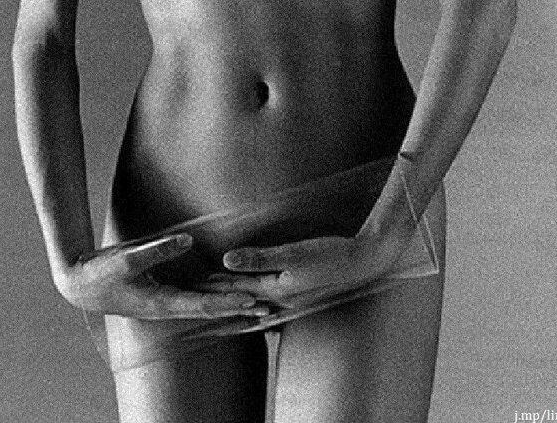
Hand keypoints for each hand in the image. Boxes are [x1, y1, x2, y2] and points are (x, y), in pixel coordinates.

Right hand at [55, 233, 270, 320]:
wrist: (80, 286)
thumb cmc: (101, 272)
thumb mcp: (127, 258)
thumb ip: (158, 249)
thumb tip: (188, 240)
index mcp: (162, 302)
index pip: (203, 304)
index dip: (228, 301)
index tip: (252, 299)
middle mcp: (168, 306)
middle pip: (211, 308)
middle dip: (239, 308)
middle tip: (270, 309)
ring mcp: (166, 301)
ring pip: (205, 303)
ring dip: (231, 303)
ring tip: (258, 304)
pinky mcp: (163, 292)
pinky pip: (196, 295)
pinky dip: (215, 295)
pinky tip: (227, 292)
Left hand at [198, 227, 411, 307]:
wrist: (363, 262)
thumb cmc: (329, 255)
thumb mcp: (291, 254)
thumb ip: (259, 258)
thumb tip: (226, 260)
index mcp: (277, 291)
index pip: (237, 289)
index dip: (214, 285)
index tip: (193, 283)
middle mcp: (282, 301)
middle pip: (243, 299)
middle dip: (221, 296)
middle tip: (197, 293)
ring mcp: (293, 299)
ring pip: (256, 302)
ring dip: (237, 299)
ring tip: (219, 301)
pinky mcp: (301, 293)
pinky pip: (271, 300)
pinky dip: (257, 300)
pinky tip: (256, 300)